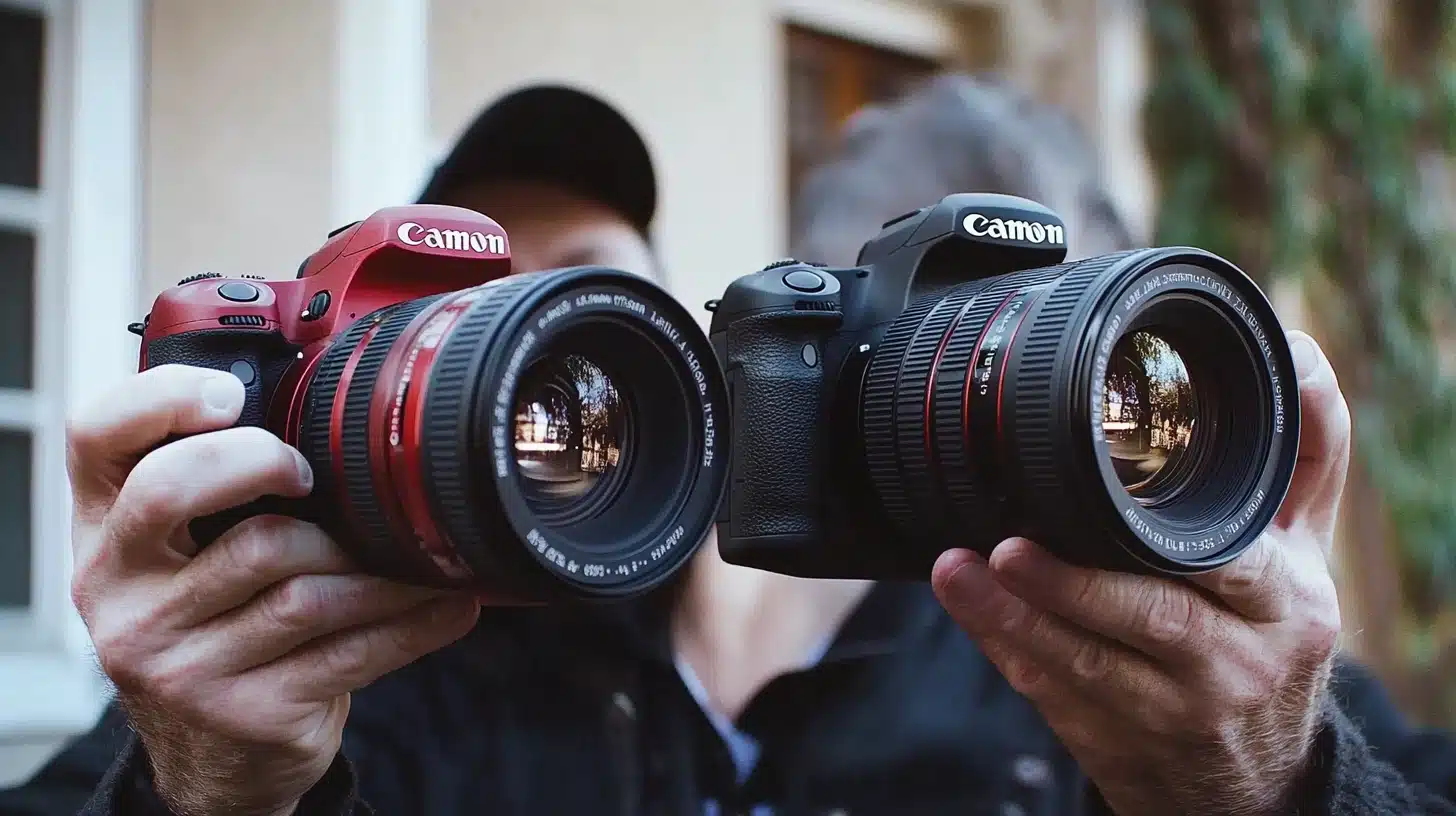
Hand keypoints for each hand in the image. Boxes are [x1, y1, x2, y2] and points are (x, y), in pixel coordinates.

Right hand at [68, 364, 480, 815]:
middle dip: (261, 462)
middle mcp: (120, 591)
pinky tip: (449, 603)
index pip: (96, 437)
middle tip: (314, 474)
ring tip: (424, 551)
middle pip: (177, 492)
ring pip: (293, 578)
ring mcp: (174, 658)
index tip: (230, 394)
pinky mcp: (241, 709)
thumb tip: (343, 411)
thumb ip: (221, 487)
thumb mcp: (186, 555)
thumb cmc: (218, 624)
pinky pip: (348, 647)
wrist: (216, 755)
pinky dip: (413, 621)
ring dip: (378, 563)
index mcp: (103, 530)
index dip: (160, 400)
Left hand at [932, 330, 1348, 815]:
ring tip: (961, 570)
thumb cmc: (1268, 632)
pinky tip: (967, 606)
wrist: (1256, 775)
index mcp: (1284, 603)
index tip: (1103, 492)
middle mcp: (1234, 660)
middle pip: (1154, 619)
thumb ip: (1306, 453)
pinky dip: (1006, 647)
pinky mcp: (1114, 739)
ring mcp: (1171, 708)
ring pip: (1090, 664)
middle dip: (1077, 586)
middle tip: (1006, 546)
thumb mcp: (1305, 551)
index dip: (1170, 537)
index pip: (1235, 562)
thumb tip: (1296, 351)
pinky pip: (1052, 693)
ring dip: (1019, 617)